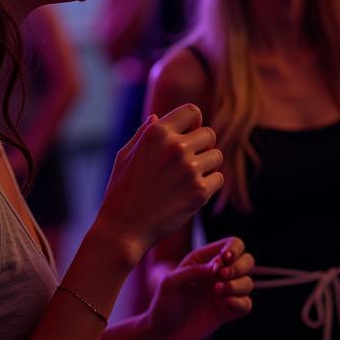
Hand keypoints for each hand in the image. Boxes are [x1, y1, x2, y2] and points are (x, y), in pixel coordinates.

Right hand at [97, 104, 223, 258]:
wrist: (123, 229)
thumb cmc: (121, 191)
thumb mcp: (125, 156)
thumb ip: (143, 134)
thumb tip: (157, 117)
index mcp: (157, 133)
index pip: (192, 111)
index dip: (194, 122)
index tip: (189, 134)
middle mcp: (175, 147)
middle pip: (209, 134)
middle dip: (202, 146)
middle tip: (188, 162)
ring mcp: (189, 170)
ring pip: (217, 156)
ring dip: (207, 166)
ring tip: (189, 178)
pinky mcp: (199, 192)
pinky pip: (218, 179)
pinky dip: (209, 185)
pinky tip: (192, 192)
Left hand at [147, 238, 253, 339]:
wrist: (162, 334)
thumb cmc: (163, 304)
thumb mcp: (171, 283)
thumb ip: (194, 271)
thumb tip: (219, 265)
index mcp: (204, 260)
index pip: (232, 244)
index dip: (234, 248)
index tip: (225, 260)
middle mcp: (217, 274)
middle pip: (247, 260)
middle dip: (240, 266)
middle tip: (223, 276)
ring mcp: (224, 293)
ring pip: (248, 282)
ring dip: (238, 285)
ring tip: (218, 291)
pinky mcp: (227, 311)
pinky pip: (246, 304)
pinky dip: (240, 302)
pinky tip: (226, 304)